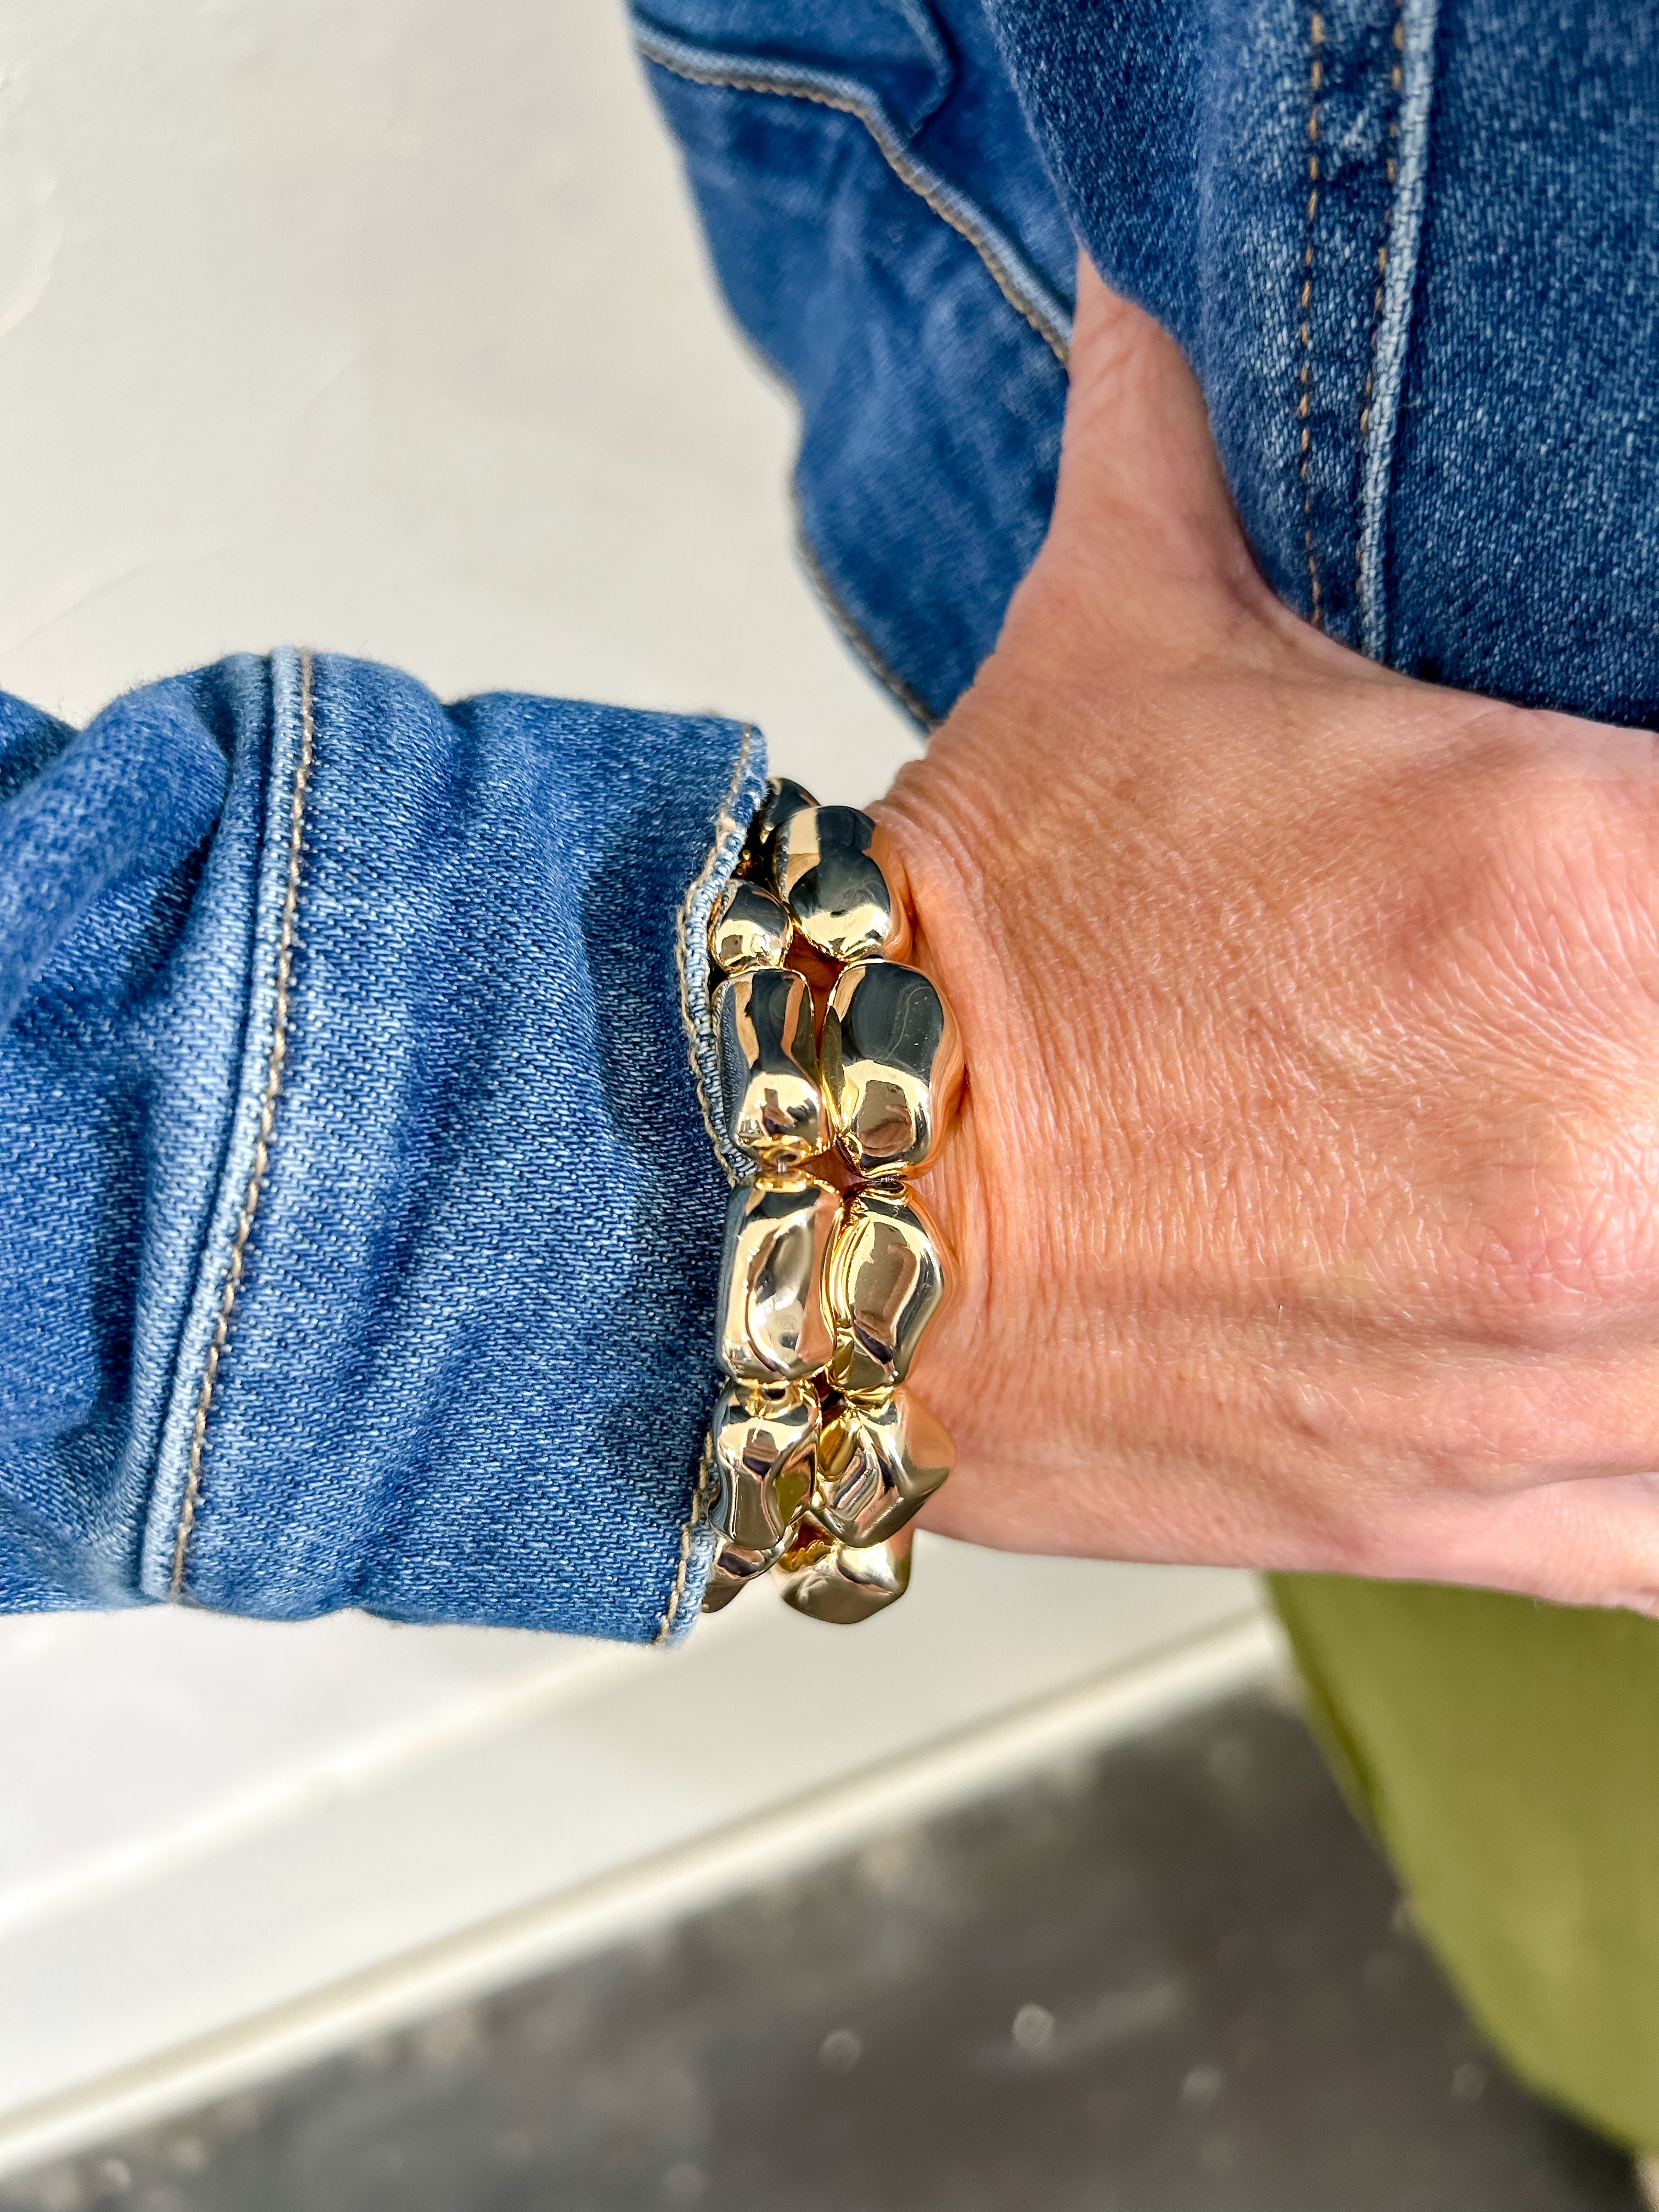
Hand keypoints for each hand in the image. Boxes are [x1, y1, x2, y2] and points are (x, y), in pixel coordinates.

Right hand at [882, 259, 1658, 1611]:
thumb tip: (1153, 302)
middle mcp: (1608, 1142)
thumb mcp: (1120, 636)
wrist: (813, 1205)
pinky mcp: (1484, 1512)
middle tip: (1596, 1018)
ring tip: (1582, 1154)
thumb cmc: (977, 950)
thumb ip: (1196, 452)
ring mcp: (1558, 1356)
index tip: (1636, 870)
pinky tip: (1602, 1328)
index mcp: (1570, 879)